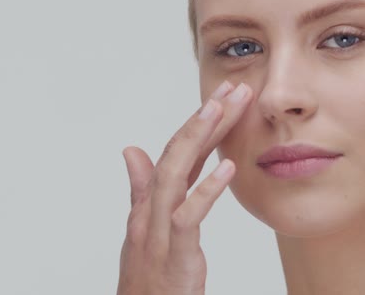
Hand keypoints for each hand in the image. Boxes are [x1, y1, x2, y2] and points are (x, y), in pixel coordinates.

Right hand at [117, 81, 252, 294]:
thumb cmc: (148, 275)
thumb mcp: (145, 228)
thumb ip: (142, 188)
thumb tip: (132, 150)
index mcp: (151, 202)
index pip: (177, 153)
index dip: (200, 124)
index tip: (224, 98)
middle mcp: (150, 209)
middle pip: (177, 153)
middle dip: (204, 118)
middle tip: (233, 89)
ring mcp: (157, 230)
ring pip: (175, 175)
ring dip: (199, 139)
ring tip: (223, 109)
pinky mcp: (173, 253)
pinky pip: (187, 217)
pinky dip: (206, 190)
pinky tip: (229, 168)